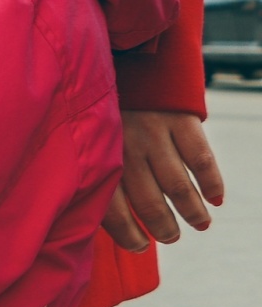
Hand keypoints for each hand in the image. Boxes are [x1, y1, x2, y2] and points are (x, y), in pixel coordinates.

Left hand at [102, 110, 222, 249]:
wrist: (129, 59)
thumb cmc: (107, 108)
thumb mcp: (90, 136)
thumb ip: (97, 170)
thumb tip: (98, 215)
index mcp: (99, 156)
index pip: (110, 209)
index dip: (126, 234)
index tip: (138, 246)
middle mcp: (125, 147)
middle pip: (148, 202)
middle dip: (163, 227)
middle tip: (170, 238)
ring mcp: (153, 132)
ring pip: (177, 185)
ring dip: (192, 211)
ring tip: (200, 224)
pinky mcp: (179, 119)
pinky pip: (201, 159)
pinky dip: (212, 183)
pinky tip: (215, 198)